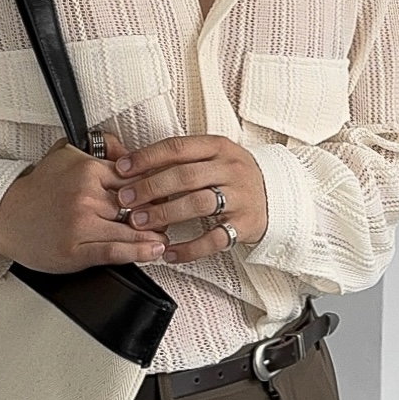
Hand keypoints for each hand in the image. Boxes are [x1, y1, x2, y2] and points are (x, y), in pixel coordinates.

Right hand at [0, 131, 170, 273]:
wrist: (5, 217)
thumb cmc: (38, 190)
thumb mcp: (67, 154)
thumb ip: (102, 148)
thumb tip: (133, 153)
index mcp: (87, 170)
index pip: (136, 179)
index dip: (155, 189)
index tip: (167, 195)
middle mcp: (85, 196)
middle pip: (136, 205)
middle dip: (156, 213)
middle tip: (170, 217)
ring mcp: (80, 223)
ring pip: (130, 230)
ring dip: (153, 236)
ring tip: (164, 237)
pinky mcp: (76, 250)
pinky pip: (116, 252)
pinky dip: (139, 253)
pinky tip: (151, 251)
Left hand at [103, 134, 268, 262]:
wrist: (276, 196)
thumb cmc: (231, 177)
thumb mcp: (211, 158)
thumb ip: (174, 160)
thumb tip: (124, 159)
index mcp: (218, 147)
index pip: (177, 148)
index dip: (146, 158)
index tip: (122, 170)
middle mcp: (231, 169)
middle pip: (185, 176)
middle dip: (150, 188)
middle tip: (126, 200)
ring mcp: (240, 197)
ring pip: (198, 204)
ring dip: (165, 214)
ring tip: (141, 223)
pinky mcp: (245, 225)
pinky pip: (213, 239)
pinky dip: (189, 249)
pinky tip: (169, 252)